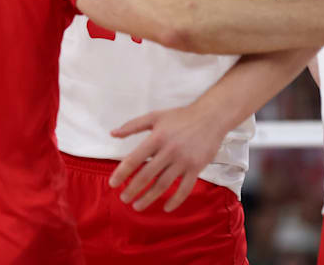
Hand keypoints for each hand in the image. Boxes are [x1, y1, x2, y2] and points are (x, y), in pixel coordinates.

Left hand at [107, 105, 221, 212]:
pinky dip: (175, 200)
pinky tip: (166, 207)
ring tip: (138, 206)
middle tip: (124, 198)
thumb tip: (113, 133)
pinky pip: (185, 188)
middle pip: (147, 175)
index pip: (134, 159)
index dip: (122, 173)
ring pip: (163, 184)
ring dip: (149, 198)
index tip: (113, 184)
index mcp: (156, 137)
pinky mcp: (197, 167)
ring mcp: (184, 160)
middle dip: (133, 189)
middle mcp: (169, 150)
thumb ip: (132, 125)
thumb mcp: (154, 116)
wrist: (210, 117)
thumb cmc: (180, 117)